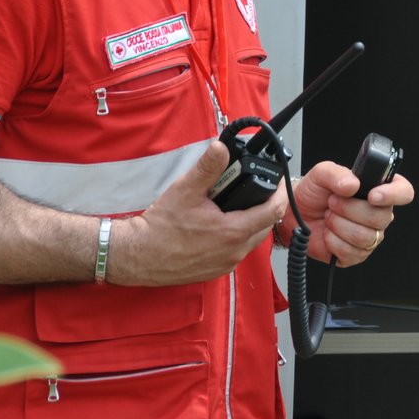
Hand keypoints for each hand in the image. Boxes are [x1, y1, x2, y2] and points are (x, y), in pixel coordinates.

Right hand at [111, 140, 284, 285]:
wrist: (138, 255)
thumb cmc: (160, 227)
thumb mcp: (185, 189)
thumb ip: (208, 168)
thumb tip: (221, 147)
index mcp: (232, 232)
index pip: (273, 211)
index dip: (280, 193)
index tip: (279, 181)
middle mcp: (234, 252)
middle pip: (266, 226)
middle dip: (266, 206)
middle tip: (256, 190)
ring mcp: (226, 264)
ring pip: (252, 240)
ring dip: (252, 222)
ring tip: (239, 204)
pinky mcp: (216, 270)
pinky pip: (237, 251)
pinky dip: (237, 236)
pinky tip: (224, 224)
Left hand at [287, 162, 413, 265]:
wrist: (295, 214)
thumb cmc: (313, 193)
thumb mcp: (321, 174)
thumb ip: (336, 173)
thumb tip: (352, 184)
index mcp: (378, 189)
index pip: (403, 191)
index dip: (393, 194)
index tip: (372, 195)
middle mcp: (378, 213)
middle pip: (381, 217)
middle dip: (350, 209)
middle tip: (333, 202)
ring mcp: (369, 236)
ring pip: (365, 236)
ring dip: (339, 225)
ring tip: (330, 216)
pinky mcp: (356, 254)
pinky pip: (351, 252)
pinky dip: (333, 242)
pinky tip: (328, 233)